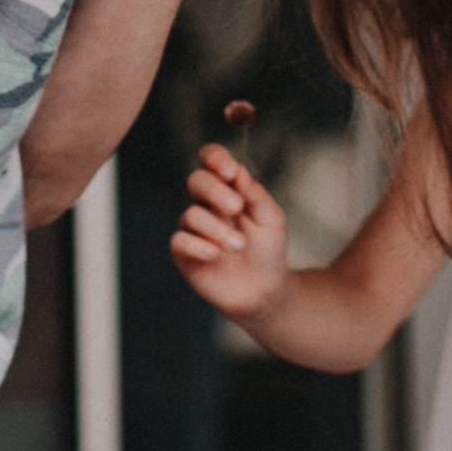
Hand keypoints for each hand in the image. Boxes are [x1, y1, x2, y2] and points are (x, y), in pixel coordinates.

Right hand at [170, 143, 289, 323]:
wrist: (264, 293)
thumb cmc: (267, 251)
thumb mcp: (271, 220)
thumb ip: (256, 194)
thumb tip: (239, 170)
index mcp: (227, 189)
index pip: (211, 160)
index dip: (214, 158)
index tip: (229, 170)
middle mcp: (206, 205)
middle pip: (196, 181)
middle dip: (215, 191)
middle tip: (236, 207)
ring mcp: (194, 229)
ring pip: (191, 214)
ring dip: (216, 228)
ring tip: (237, 245)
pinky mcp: (184, 253)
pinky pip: (179, 240)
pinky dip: (197, 245)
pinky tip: (214, 254)